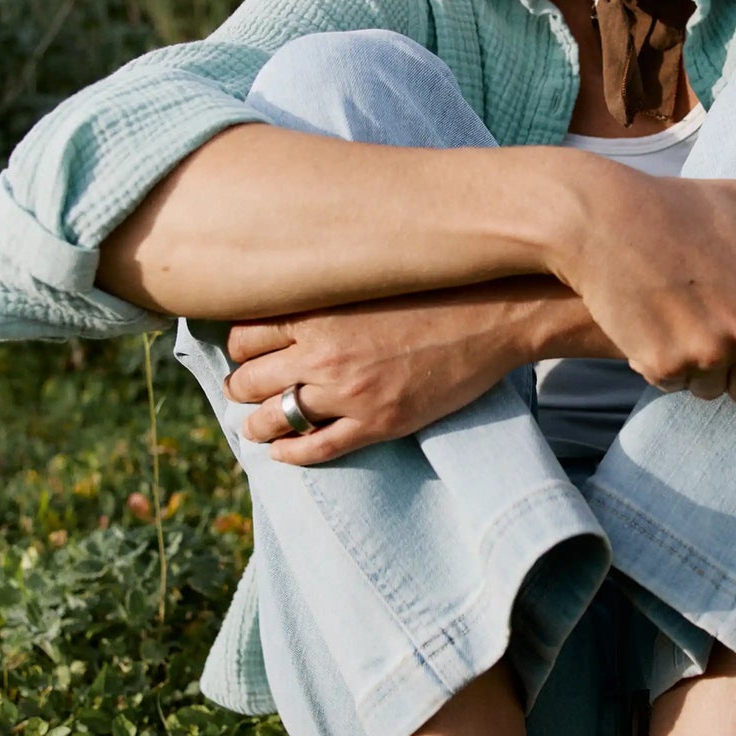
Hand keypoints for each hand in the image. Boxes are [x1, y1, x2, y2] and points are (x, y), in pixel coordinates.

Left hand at [224, 284, 543, 463]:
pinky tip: (283, 452)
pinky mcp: (377, 423)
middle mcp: (323, 354)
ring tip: (258, 426)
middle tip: (247, 390)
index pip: (244, 337)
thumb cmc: (435, 290)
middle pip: (248, 381)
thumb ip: (327, 295)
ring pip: (272, 420)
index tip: (248, 354)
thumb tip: (290, 307)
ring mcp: (349, 393)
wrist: (494, 315)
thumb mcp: (369, 281)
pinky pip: (314, 449)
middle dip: (242, 387)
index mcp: (318, 313)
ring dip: (257, 426)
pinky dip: (289, 454)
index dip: (241, 349)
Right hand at [554, 165, 735, 406]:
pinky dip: (661, 365)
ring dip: (696, 369)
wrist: (600, 220)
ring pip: (709, 389)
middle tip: (708, 334)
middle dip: (734, 371)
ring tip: (676, 323)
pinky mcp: (663, 366)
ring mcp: (705, 353)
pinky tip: (649, 325)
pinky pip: (672, 384)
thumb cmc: (672, 205)